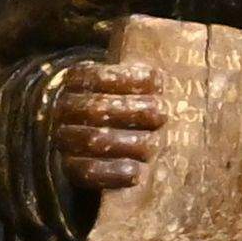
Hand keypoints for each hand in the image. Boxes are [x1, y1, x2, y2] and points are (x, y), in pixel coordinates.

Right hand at [45, 53, 171, 190]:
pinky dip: (113, 172)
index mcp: (76, 82)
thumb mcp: (133, 86)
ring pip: (92, 140)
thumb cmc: (131, 110)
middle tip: (162, 114)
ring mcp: (65, 139)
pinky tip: (136, 172)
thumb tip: (176, 68)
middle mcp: (65, 109)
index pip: (91, 76)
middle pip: (95, 109)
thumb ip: (145, 78)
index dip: (123, 78)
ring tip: (153, 145)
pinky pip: (87, 171)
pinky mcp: (69, 168)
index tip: (157, 81)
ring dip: (128, 142)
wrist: (108, 149)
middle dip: (132, 111)